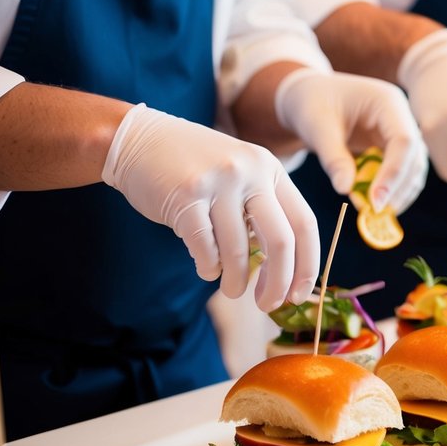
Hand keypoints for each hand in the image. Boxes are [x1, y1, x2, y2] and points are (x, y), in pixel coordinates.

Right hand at [102, 104, 318, 309]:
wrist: (139, 140)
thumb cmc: (196, 169)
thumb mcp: (241, 175)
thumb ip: (263, 212)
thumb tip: (285, 273)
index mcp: (270, 169)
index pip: (304, 223)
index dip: (307, 266)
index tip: (298, 295)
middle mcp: (250, 171)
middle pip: (281, 241)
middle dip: (278, 283)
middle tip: (267, 305)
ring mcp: (218, 182)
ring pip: (238, 252)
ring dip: (235, 282)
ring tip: (231, 289)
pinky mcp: (185, 196)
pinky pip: (205, 250)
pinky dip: (208, 268)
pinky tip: (206, 269)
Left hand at [274, 70, 427, 212]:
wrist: (307, 95)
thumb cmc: (311, 103)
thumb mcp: (318, 128)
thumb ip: (333, 158)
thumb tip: (346, 190)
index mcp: (387, 101)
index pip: (403, 140)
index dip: (394, 173)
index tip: (376, 201)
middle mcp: (400, 115)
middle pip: (413, 157)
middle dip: (398, 187)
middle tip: (376, 212)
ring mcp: (398, 131)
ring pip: (412, 167)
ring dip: (398, 192)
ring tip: (376, 213)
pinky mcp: (391, 146)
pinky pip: (399, 171)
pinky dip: (390, 189)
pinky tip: (374, 204)